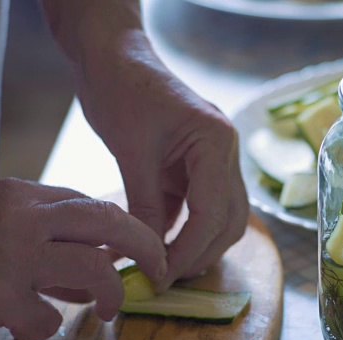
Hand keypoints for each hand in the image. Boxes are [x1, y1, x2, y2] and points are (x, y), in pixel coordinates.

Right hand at [0, 179, 166, 339]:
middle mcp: (21, 216)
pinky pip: (47, 317)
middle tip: (160, 269)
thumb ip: (49, 247)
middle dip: (145, 245)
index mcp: (20, 195)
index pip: (91, 204)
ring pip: (93, 269)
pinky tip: (24, 325)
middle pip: (107, 221)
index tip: (140, 250)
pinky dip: (43, 326)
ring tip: (110, 310)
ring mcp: (11, 253)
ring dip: (111, 294)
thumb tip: (100, 276)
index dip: (125, 229)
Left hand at [75, 32, 248, 290]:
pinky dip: (181, 230)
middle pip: (229, 220)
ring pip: (221, 218)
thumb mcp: (130, 151)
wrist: (113, 59)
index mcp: (216, 141)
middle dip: (200, 253)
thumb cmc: (121, 90)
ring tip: (165, 268)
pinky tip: (159, 246)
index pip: (213, 211)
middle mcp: (225, 152)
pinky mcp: (196, 167)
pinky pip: (197, 207)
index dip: (189, 251)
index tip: (161, 276)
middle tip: (165, 279)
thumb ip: (143, 206)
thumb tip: (146, 257)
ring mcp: (214, 160)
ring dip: (197, 245)